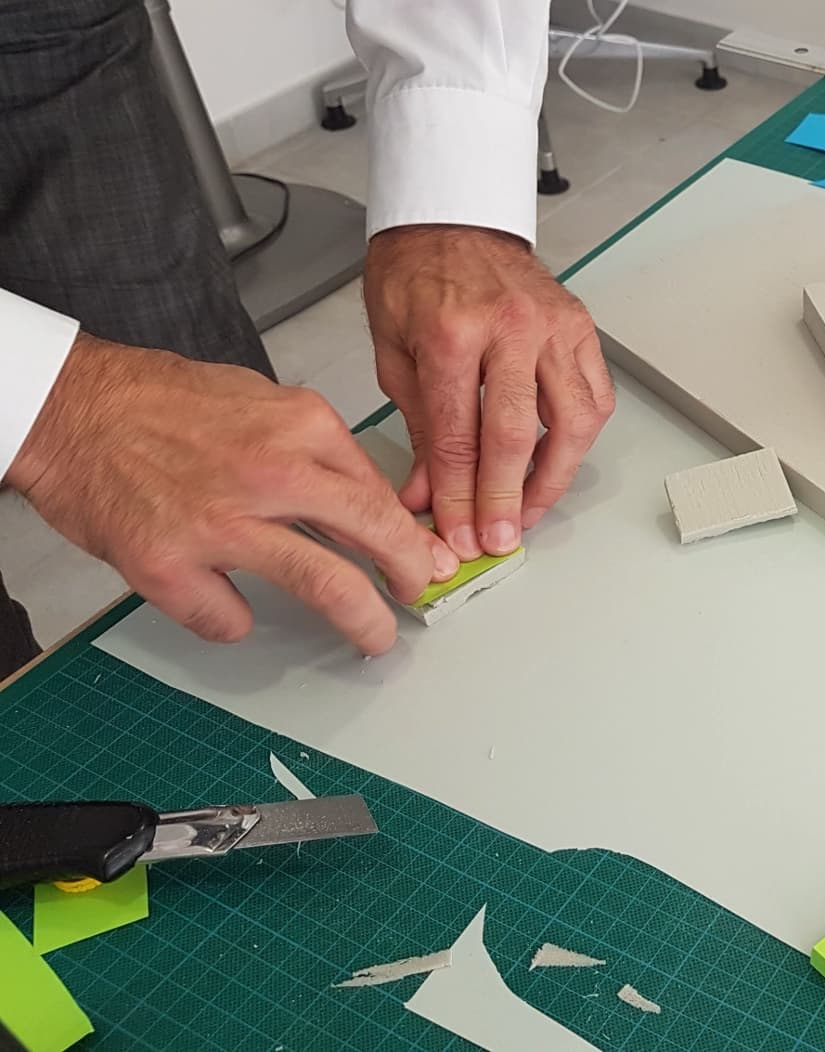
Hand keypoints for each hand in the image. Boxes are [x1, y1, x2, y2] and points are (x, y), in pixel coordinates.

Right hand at [5, 335, 458, 654]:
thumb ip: (318, 451)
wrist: (69, 407)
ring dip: (363, 621)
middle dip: (411, 576)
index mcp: (302, 426)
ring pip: (326, 586)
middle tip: (418, 595)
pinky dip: (234, 620)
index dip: (411, 534)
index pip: (382, 492)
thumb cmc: (159, 402)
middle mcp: (272, 473)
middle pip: (375, 536)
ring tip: (373, 636)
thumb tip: (372, 503)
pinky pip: (229, 618)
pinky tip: (226, 602)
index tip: (426, 555)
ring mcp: (220, 523)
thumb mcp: (263, 401)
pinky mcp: (169, 565)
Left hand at [362, 225, 613, 560]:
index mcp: (452, 333)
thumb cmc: (416, 276)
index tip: (456, 532)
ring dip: (554, 477)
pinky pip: (595, 395)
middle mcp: (510, 329)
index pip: (459, 436)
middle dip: (506, 498)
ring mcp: (553, 327)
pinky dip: (581, 436)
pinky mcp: (579, 328)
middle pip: (517, 435)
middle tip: (498, 538)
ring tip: (532, 509)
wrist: (451, 220)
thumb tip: (427, 494)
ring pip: (572, 421)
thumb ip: (417, 428)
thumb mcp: (394, 353)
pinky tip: (559, 460)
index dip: (458, 495)